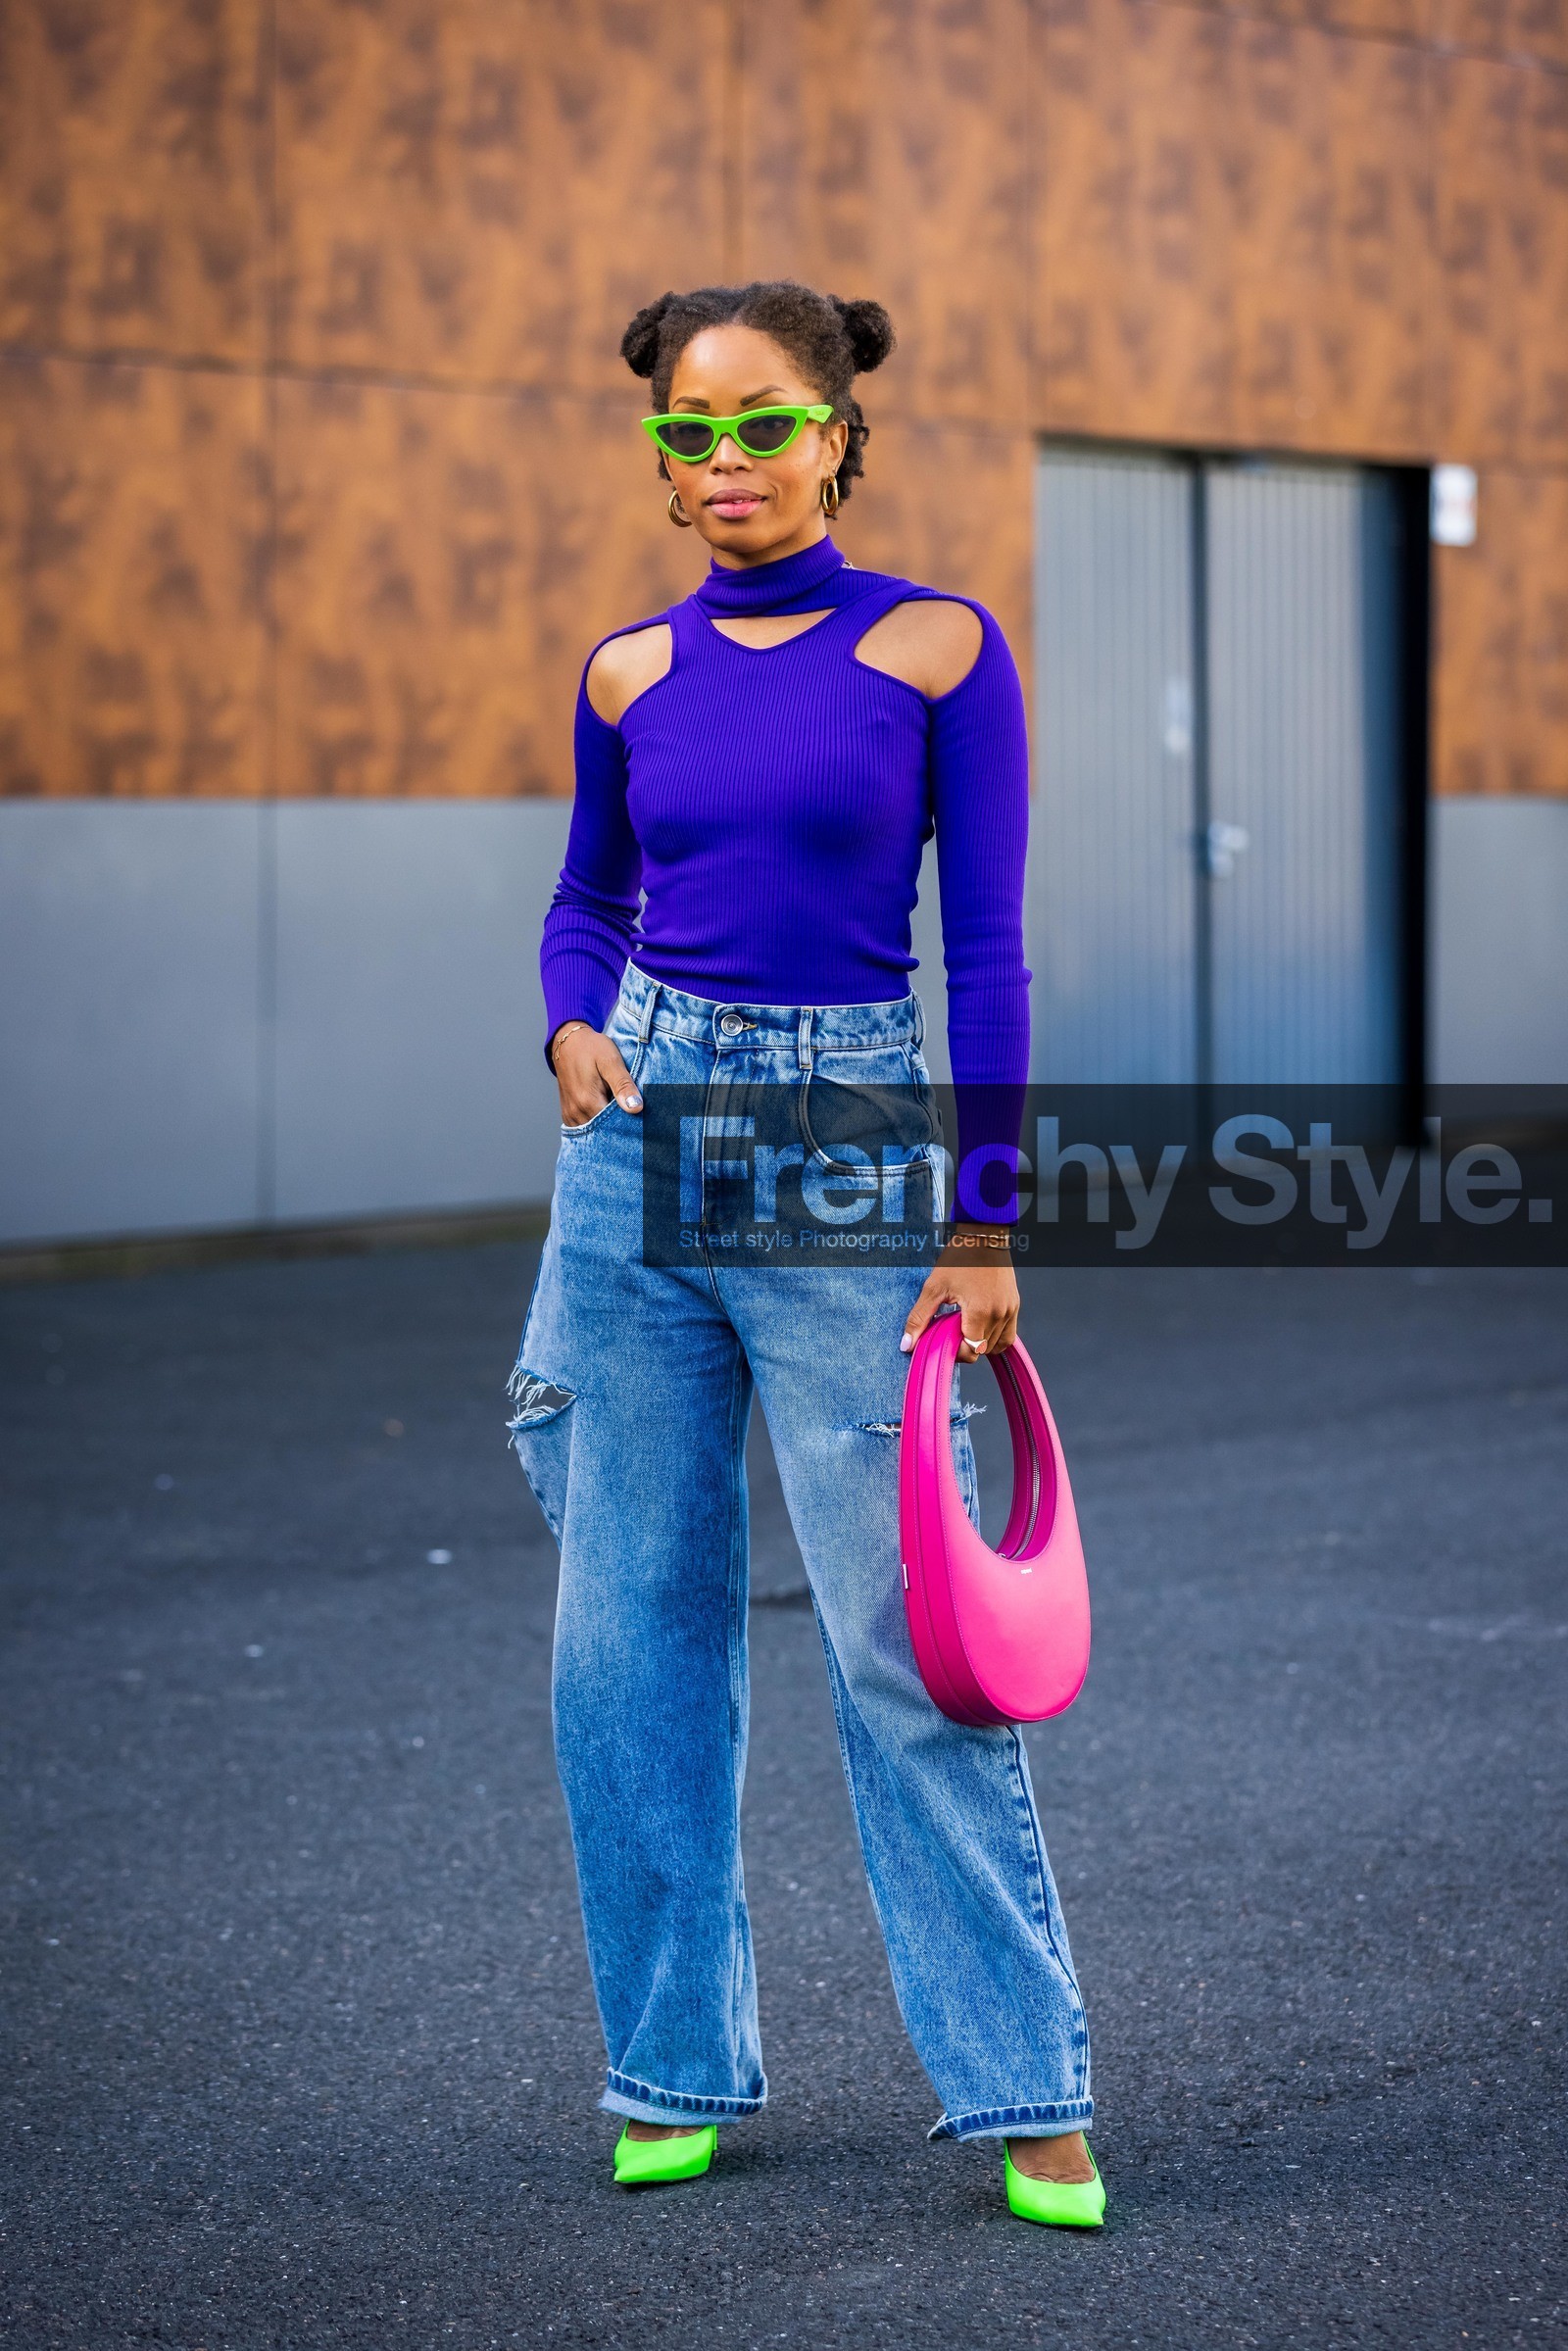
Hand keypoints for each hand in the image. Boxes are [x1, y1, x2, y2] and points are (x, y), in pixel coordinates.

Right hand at [550, 1022, 642, 1124]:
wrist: (568, 1042)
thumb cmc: (591, 1048)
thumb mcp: (611, 1061)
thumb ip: (623, 1085)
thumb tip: (636, 1108)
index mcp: (588, 1101)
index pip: (614, 1126)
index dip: (630, 1122)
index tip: (640, 1115)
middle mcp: (576, 1112)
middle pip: (604, 1131)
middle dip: (619, 1126)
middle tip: (631, 1111)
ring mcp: (570, 1115)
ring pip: (594, 1131)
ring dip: (607, 1126)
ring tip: (618, 1110)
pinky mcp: (568, 1114)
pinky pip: (585, 1127)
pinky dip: (596, 1124)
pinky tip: (606, 1112)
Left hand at [901, 1224, 1018, 1363]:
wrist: (984, 1236)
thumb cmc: (959, 1258)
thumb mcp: (934, 1287)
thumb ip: (919, 1318)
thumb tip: (906, 1345)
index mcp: (980, 1312)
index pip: (972, 1351)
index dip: (956, 1351)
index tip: (944, 1338)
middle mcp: (1000, 1315)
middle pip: (982, 1349)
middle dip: (965, 1346)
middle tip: (951, 1329)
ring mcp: (1010, 1311)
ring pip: (996, 1345)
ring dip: (980, 1343)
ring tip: (965, 1326)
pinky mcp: (1015, 1306)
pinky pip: (1008, 1335)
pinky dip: (994, 1337)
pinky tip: (979, 1325)